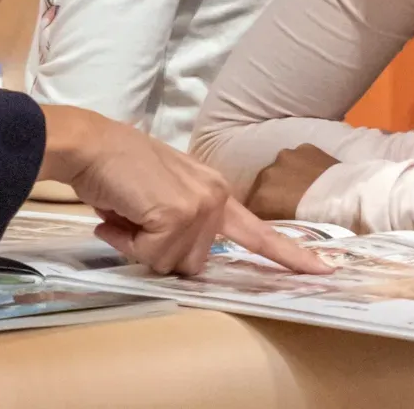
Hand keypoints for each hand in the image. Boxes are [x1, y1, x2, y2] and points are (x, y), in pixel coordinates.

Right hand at [39, 105, 329, 277]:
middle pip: (194, 265)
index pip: (259, 232)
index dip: (290, 255)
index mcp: (215, 192)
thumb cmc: (116, 170)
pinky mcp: (178, 214)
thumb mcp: (160, 197)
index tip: (323, 269)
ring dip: (140, 248)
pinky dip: (126, 242)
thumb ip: (179, 224)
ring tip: (126, 214)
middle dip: (159, 253)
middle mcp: (215, 198)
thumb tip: (169, 256)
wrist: (90, 144)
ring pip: (171, 264)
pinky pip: (150, 255)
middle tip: (135, 221)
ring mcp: (200, 206)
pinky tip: (118, 214)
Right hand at [243, 144, 338, 220]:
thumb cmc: (321, 222)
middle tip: (287, 206)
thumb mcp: (289, 226)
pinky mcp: (304, 147)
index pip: (251, 208)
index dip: (260, 215)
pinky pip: (297, 158)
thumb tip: (268, 221)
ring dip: (285, 178)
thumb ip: (274, 220)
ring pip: (279, 169)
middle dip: (271, 195)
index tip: (269, 220)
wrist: (352, 198)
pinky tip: (313, 176)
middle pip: (262, 186)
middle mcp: (267, 173)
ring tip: (301, 189)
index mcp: (261, 197)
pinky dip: (302, 166)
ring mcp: (286, 156)